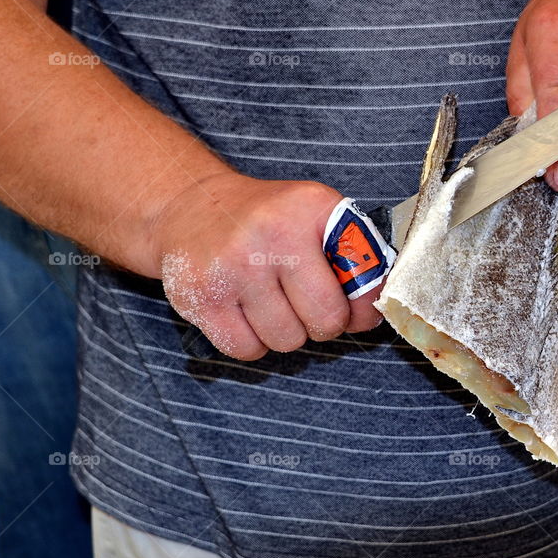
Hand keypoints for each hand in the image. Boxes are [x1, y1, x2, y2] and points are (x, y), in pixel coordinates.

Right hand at [152, 173, 382, 360]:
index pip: (364, 279)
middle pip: (326, 320)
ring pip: (287, 341)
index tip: (353, 305)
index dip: (363, 304)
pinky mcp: (201, 298)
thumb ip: (350, 256)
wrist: (189, 207)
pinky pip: (247, 350)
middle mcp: (273, 235)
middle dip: (323, 323)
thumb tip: (368, 314)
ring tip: (271, 301)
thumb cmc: (266, 221)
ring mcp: (234, 267)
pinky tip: (245, 311)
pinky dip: (252, 341)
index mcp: (312, 208)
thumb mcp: (313, 215)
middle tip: (307, 305)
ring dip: (285, 332)